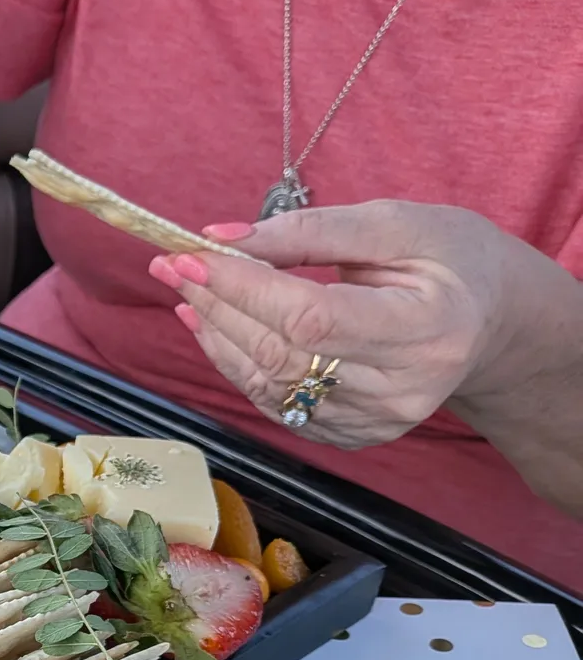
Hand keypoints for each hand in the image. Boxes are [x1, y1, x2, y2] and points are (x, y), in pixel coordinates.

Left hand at [147, 200, 516, 448]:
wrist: (488, 322)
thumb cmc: (450, 261)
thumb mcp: (397, 224)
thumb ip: (311, 231)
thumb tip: (223, 238)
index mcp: (426, 329)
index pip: (312, 317)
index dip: (245, 290)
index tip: (192, 256)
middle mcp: (402, 389)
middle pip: (282, 354)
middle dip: (217, 306)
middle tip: (171, 265)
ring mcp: (376, 420)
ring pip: (268, 384)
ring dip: (215, 335)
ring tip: (185, 290)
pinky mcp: (351, 435)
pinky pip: (274, 403)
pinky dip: (235, 362)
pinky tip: (214, 325)